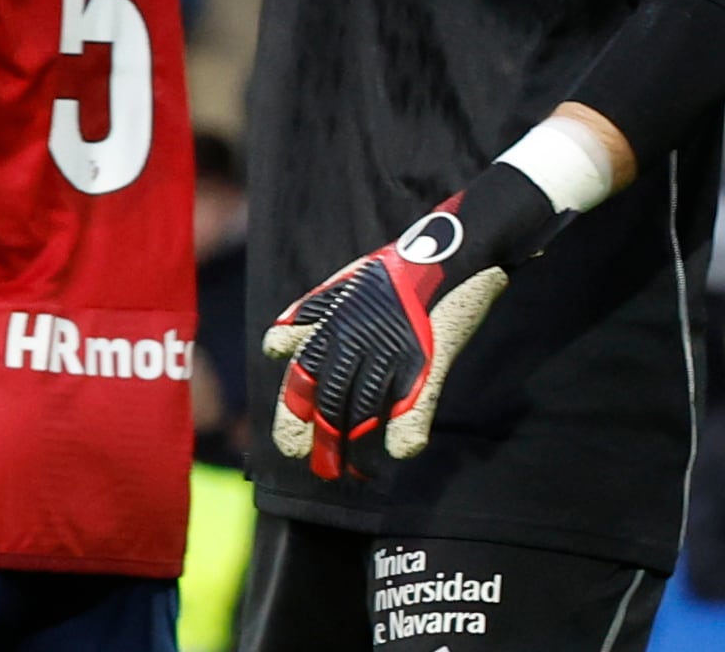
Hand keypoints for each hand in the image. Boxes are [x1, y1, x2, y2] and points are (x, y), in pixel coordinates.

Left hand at [264, 164, 552, 480]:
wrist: (451, 247)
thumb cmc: (394, 271)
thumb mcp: (342, 288)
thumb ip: (308, 316)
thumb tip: (274, 347)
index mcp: (330, 322)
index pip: (300, 374)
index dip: (293, 413)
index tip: (288, 446)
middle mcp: (354, 337)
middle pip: (329, 399)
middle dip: (318, 439)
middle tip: (313, 470)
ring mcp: (391, 349)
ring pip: (364, 408)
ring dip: (356, 447)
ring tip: (353, 476)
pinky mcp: (428, 358)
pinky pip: (415, 403)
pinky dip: (408, 431)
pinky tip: (402, 454)